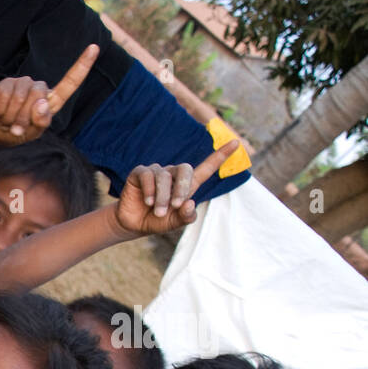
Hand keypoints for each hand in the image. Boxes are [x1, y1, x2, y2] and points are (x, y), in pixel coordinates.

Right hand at [0, 44, 97, 145]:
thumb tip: (41, 104)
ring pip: (21, 98)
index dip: (82, 66)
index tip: (94, 48)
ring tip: (7, 122)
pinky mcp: (5, 84)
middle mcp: (38, 88)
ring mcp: (22, 84)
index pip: (70, 83)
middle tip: (16, 128)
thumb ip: (41, 122)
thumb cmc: (15, 132)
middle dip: (25, 117)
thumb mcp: (32, 133)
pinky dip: (1, 111)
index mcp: (50, 101)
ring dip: (12, 117)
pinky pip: (5, 97)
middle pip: (39, 96)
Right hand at [113, 141, 238, 235]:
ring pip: (165, 177)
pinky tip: (147, 202)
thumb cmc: (157, 221)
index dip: (220, 156)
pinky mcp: (141, 172)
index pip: (206, 168)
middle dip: (182, 188)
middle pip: (185, 169)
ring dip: (162, 197)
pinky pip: (149, 176)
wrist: (133, 224)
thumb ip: (185, 216)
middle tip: (176, 205)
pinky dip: (150, 191)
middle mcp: (173, 174)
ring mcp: (157, 171)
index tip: (236, 143)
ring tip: (157, 211)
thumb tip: (190, 203)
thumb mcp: (174, 223)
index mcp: (187, 185)